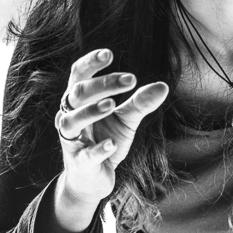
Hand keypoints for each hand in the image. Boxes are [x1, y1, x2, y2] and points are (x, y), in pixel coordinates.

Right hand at [54, 48, 168, 206]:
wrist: (93, 179)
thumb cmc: (105, 139)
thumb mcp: (126, 120)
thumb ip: (140, 103)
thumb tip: (163, 86)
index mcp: (79, 100)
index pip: (79, 74)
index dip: (91, 63)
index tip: (109, 54)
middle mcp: (69, 115)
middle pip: (78, 93)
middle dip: (102, 84)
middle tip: (130, 79)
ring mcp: (71, 140)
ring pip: (72, 120)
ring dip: (91, 111)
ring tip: (112, 104)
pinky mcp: (79, 162)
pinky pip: (85, 154)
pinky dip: (98, 149)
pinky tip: (112, 143)